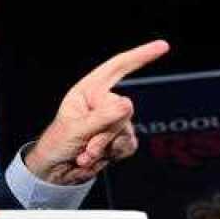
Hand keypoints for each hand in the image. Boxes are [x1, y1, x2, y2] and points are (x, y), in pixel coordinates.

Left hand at [24, 40, 168, 184]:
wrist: (56, 172)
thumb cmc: (56, 145)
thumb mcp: (76, 129)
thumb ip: (103, 117)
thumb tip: (128, 104)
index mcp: (87, 91)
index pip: (116, 68)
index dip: (139, 56)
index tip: (163, 46)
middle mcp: (102, 103)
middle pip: (124, 108)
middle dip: (105, 131)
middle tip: (84, 145)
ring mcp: (114, 121)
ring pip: (126, 130)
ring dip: (105, 146)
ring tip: (84, 153)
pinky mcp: (121, 139)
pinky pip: (129, 144)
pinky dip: (113, 154)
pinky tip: (94, 158)